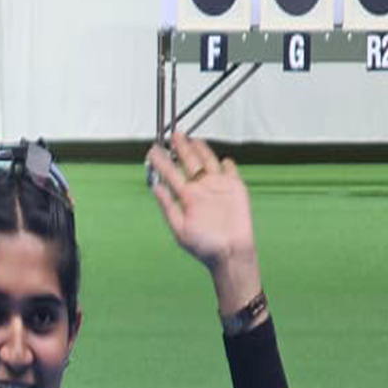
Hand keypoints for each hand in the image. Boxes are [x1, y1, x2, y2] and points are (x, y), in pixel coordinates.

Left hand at [145, 132, 262, 309]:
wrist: (229, 254)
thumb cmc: (203, 246)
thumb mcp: (178, 228)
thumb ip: (167, 206)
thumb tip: (154, 187)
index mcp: (185, 197)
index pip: (171, 174)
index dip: (162, 161)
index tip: (152, 150)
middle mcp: (200, 189)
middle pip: (189, 163)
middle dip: (181, 148)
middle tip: (173, 134)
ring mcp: (218, 187)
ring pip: (208, 162)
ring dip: (201, 150)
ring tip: (191, 138)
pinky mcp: (236, 189)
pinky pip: (231, 172)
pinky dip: (227, 165)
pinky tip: (223, 159)